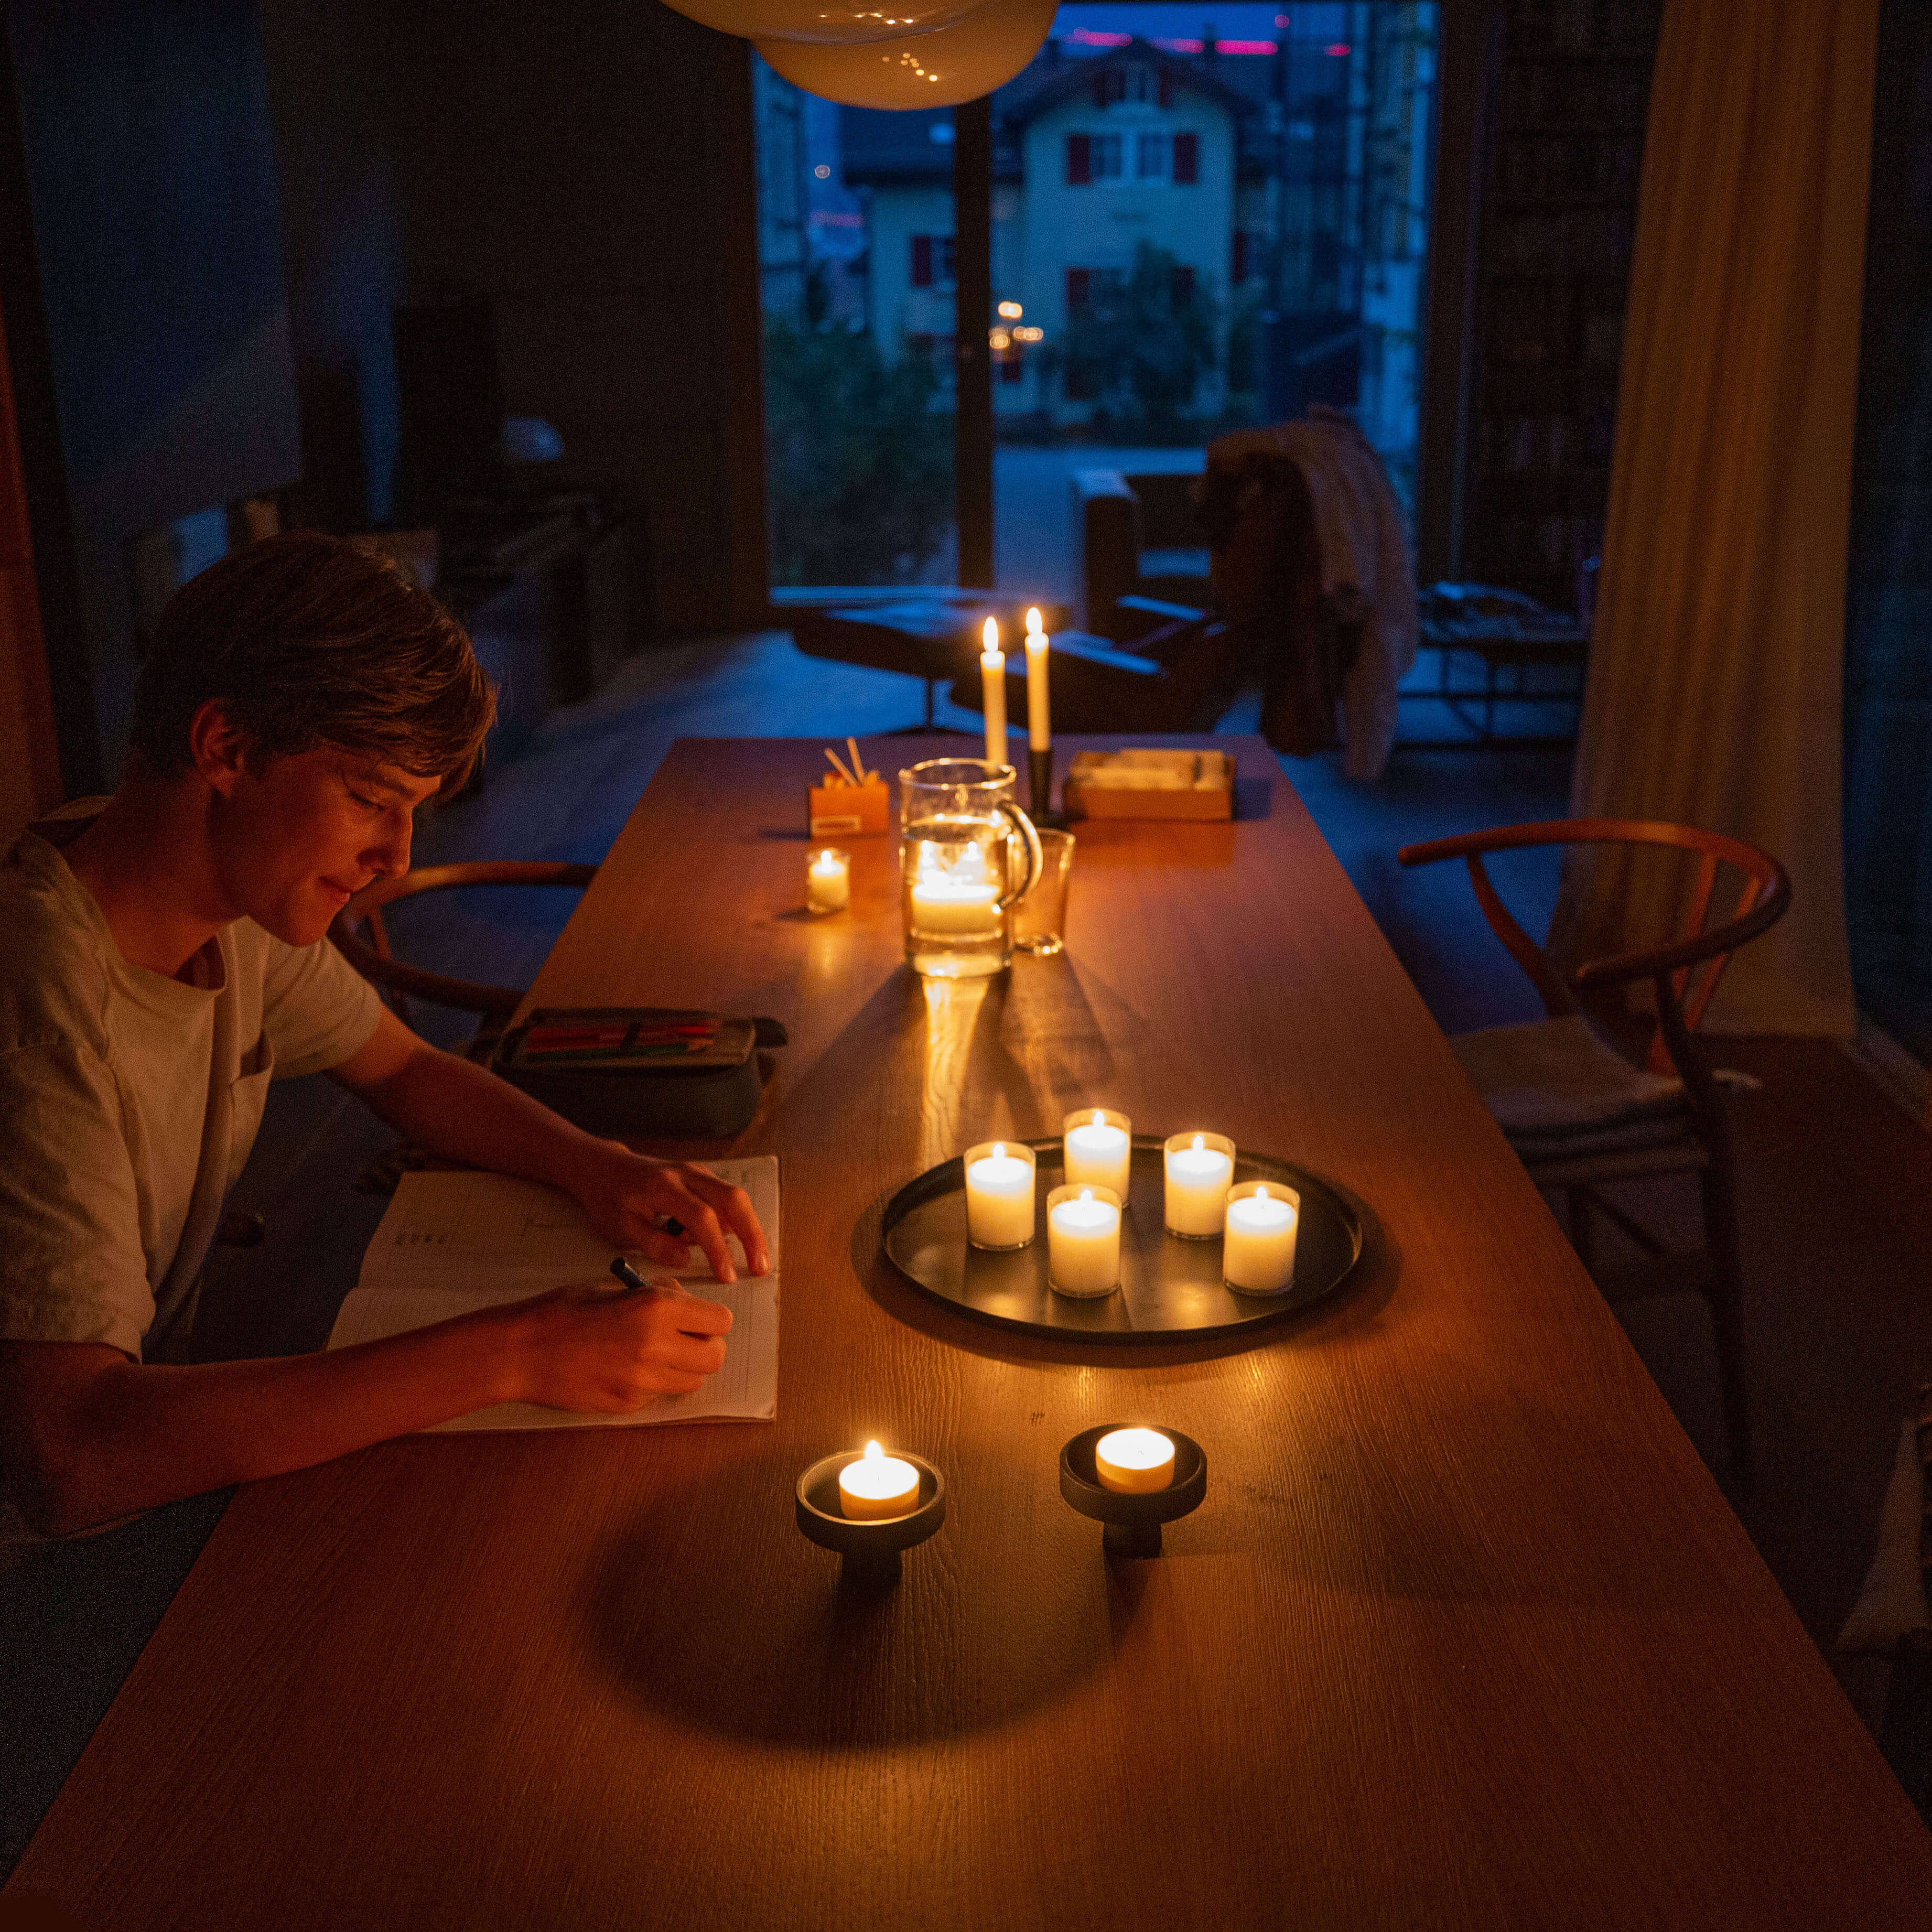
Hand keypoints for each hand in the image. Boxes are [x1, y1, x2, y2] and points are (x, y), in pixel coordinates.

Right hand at [501, 1280, 733, 1410]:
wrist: (521, 1352)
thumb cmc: (562, 1310)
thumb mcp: (613, 1287)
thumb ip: (655, 1294)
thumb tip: (683, 1300)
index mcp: (656, 1309)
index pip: (720, 1321)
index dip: (712, 1318)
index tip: (699, 1317)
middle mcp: (656, 1347)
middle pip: (715, 1357)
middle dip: (706, 1346)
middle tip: (686, 1338)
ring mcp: (643, 1381)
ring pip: (693, 1381)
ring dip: (685, 1368)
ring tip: (657, 1354)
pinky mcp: (628, 1404)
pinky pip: (660, 1395)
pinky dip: (655, 1383)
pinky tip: (627, 1369)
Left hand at [571, 1143, 770, 1282]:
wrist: (604, 1168)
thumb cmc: (610, 1199)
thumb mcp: (620, 1228)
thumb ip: (654, 1244)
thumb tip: (685, 1260)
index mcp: (663, 1186)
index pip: (702, 1217)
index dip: (718, 1248)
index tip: (727, 1276)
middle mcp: (686, 1173)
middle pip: (732, 1199)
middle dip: (752, 1234)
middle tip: (760, 1266)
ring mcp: (697, 1172)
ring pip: (735, 1196)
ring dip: (749, 1228)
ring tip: (755, 1259)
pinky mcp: (702, 1177)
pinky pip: (727, 1197)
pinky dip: (738, 1220)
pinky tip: (733, 1243)